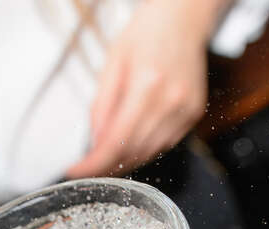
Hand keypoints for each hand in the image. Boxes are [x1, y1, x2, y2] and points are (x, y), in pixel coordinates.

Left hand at [67, 0, 228, 177]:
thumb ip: (102, 105)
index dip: (93, 164)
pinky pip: (163, 145)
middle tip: (85, 167)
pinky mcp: (193, 115)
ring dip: (123, 162)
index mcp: (147, 85)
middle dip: (105, 166)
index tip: (75, 171)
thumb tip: (94, 142)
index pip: (115, 142)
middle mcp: (171, 102)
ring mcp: (186, 110)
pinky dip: (142, 150)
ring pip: (149, 154)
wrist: (183, 18)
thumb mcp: (112, 63)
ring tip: (103, 157)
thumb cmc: (146, 33)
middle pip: (132, 153)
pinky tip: (129, 143)